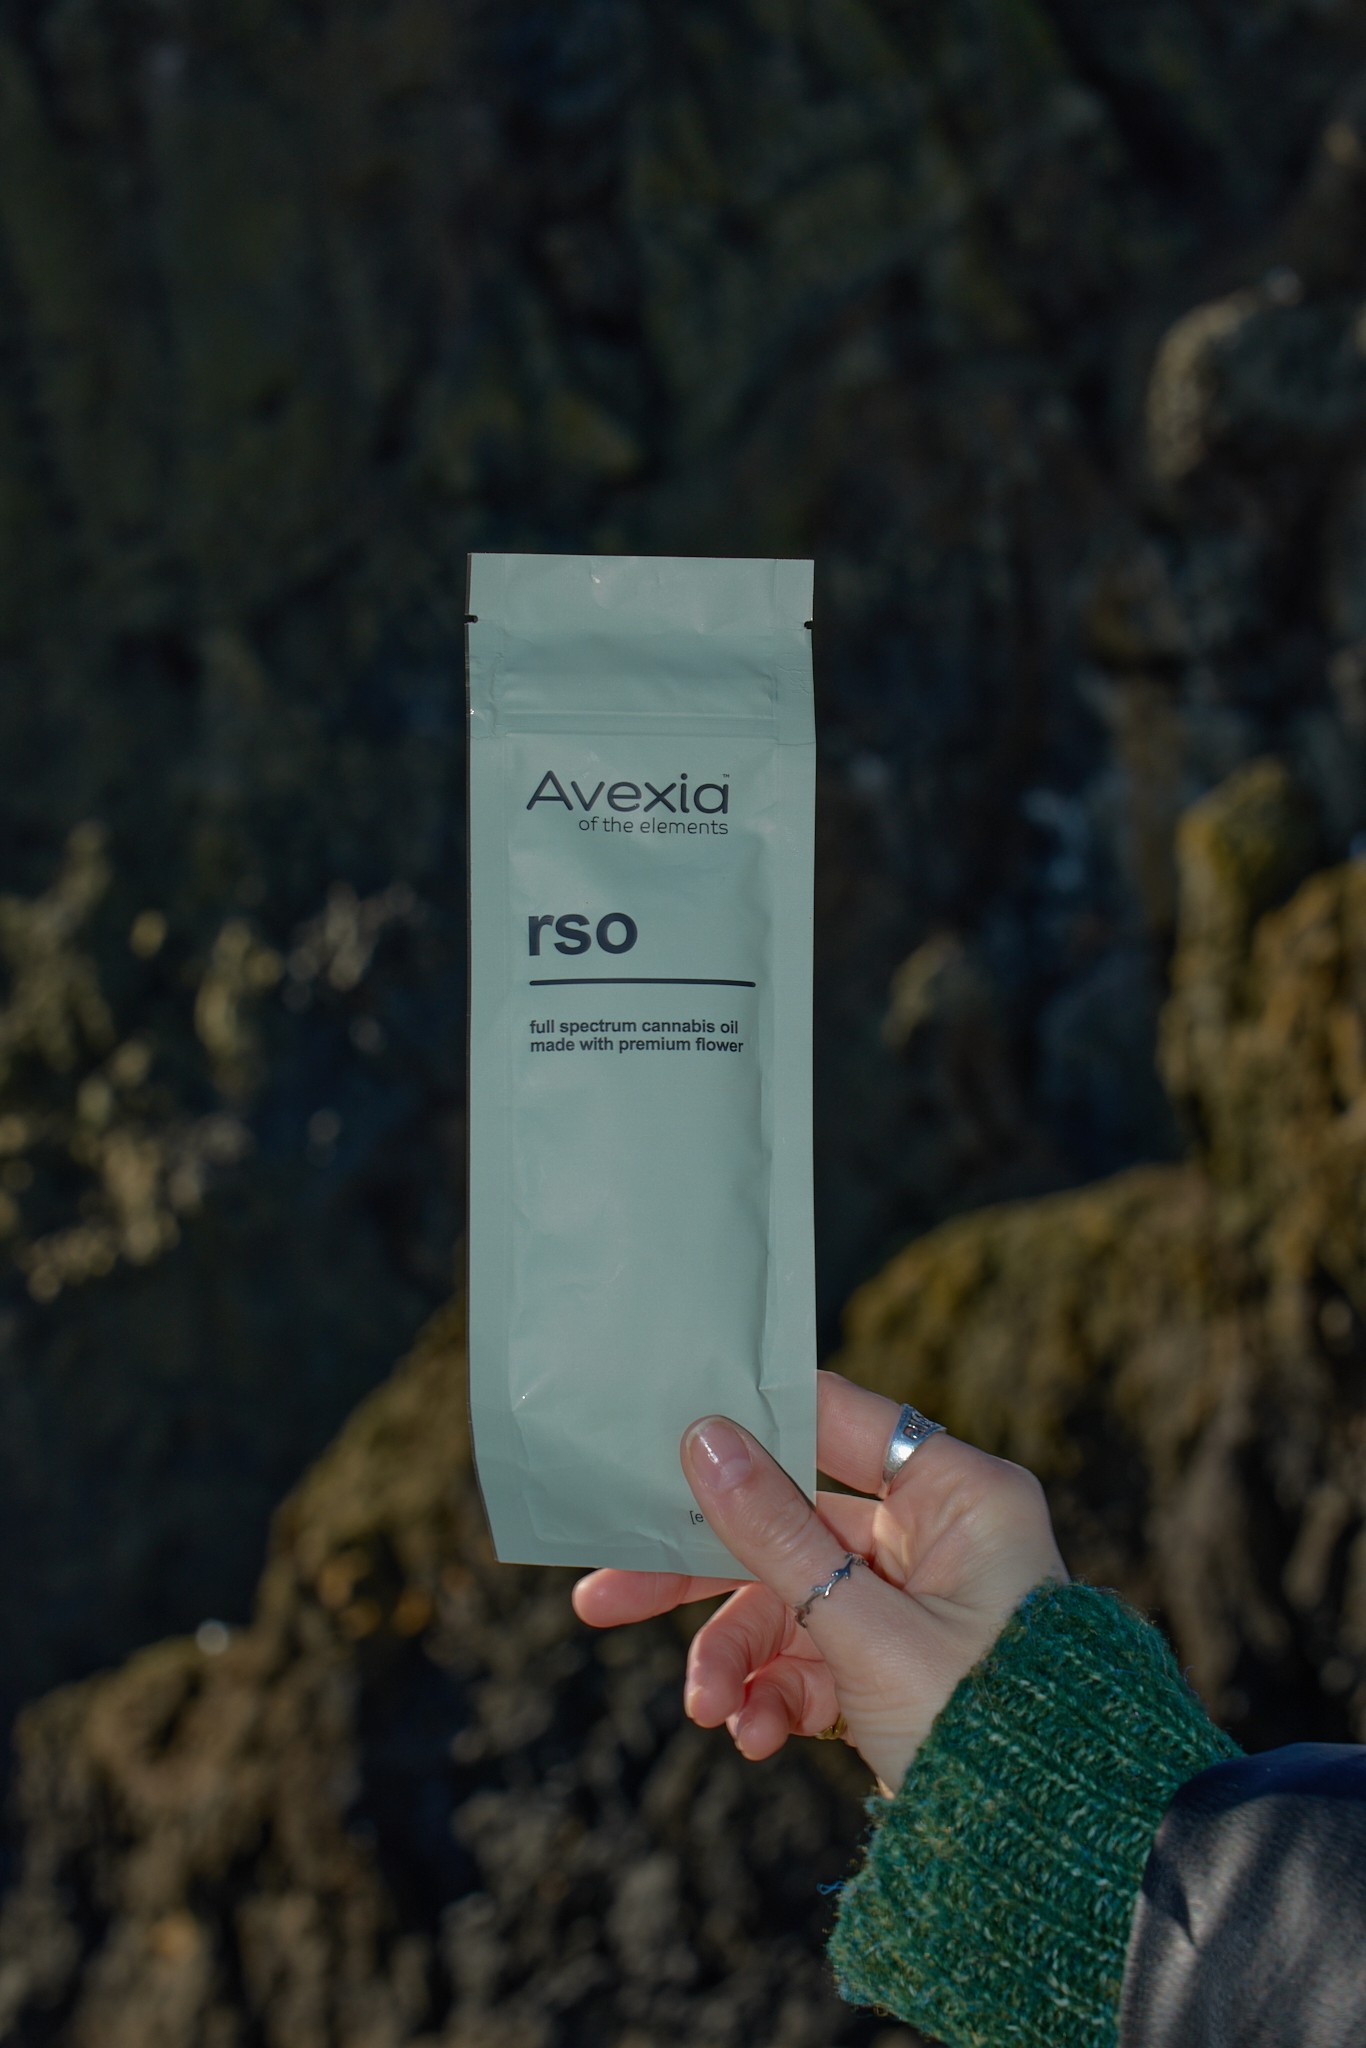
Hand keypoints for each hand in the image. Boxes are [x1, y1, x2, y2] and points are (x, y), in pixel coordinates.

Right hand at [572, 1371, 1066, 1793]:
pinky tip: (757, 1737)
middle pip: (792, 1523)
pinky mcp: (899, 1667)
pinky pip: (815, 1660)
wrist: (1062, 1866)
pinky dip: (778, 1696)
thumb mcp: (868, 1633)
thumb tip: (705, 1440)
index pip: (835, 1420)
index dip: (752, 1425)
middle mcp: (939, 1535)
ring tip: (709, 1712)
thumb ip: (776, 1538)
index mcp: (959, 1494)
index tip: (664, 1436)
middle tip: (606, 1597)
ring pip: (792, 1602)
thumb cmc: (993, 1730)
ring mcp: (917, 1603)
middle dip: (704, 1575)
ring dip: (740, 1659)